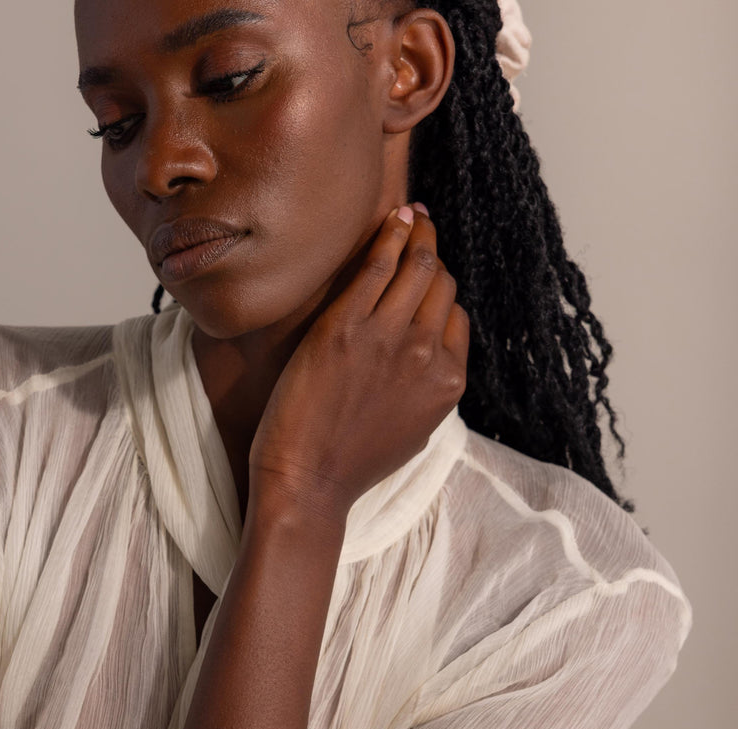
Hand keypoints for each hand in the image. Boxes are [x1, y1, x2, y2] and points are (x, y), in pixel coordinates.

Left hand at [249, 206, 469, 521]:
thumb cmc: (351, 462)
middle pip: (441, 286)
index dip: (441, 293)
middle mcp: (427, 353)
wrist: (307, 479)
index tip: (428, 277)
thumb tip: (434, 357)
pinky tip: (393, 218)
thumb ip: (430, 388)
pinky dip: (391, 234)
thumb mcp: (413, 430)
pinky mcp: (346, 326)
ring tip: (411, 214)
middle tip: (423, 230)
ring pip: (418, 268)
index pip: (456, 317)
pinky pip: (379, 264)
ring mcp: (389, 337)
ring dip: (418, 234)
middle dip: (434, 256)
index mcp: (449, 381)